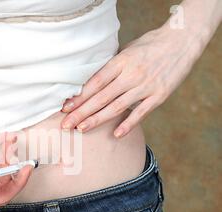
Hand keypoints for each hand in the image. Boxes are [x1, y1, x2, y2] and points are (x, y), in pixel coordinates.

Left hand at [60, 25, 202, 137]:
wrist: (182, 41)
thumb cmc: (150, 45)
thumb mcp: (127, 50)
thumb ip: (111, 66)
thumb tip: (90, 82)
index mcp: (121, 62)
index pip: (95, 83)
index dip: (79, 97)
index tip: (65, 108)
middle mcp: (131, 75)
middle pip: (101, 97)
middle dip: (81, 113)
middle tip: (66, 125)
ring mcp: (145, 86)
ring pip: (116, 107)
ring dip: (97, 120)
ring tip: (81, 129)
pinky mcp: (159, 96)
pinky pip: (141, 113)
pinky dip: (128, 124)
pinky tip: (116, 134)